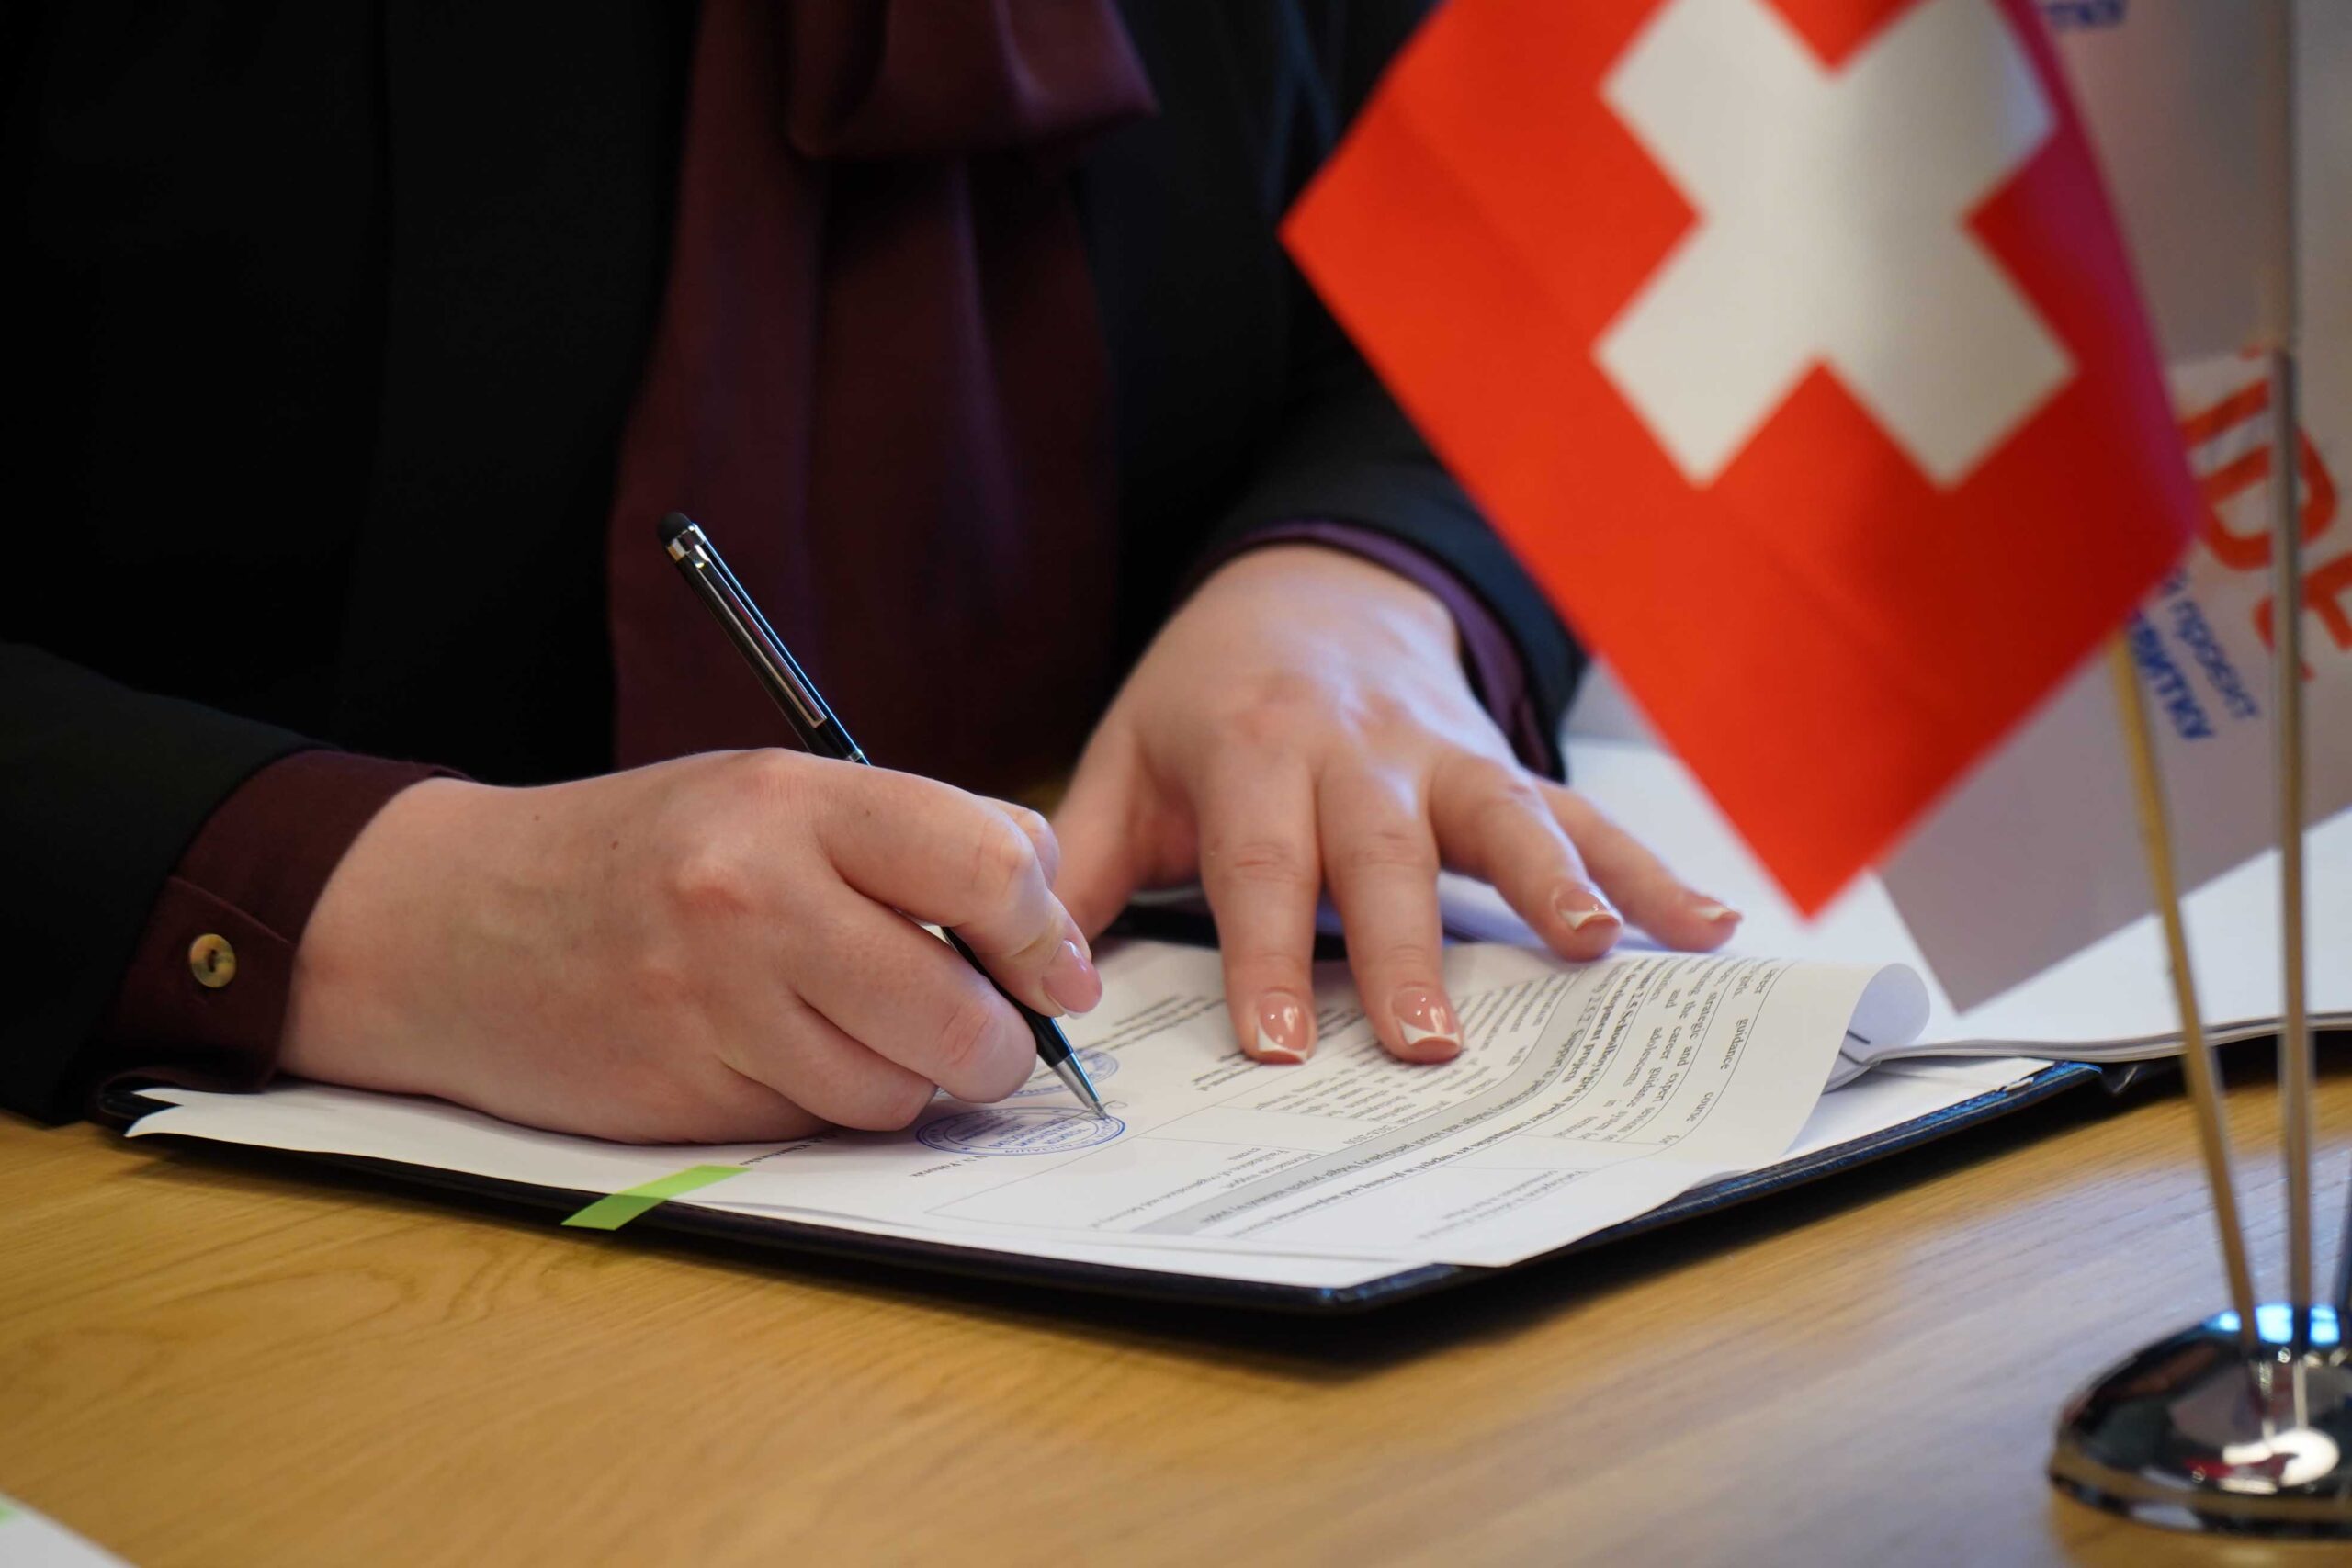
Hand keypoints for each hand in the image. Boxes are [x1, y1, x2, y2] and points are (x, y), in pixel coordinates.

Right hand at [282, 750, 1100, 1141]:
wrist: (454, 924)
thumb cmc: (641, 852)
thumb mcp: (770, 794)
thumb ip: (913, 838)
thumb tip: (1052, 924)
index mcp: (793, 801)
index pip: (989, 866)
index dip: (1047, 933)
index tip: (1057, 966)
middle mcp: (755, 898)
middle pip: (961, 1012)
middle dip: (1002, 1042)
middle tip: (992, 1034)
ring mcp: (717, 1006)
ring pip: (901, 1090)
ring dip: (913, 1081)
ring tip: (863, 1031)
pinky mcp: (689, 1096)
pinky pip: (824, 1125)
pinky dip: (835, 1106)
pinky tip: (786, 1056)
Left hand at [1052, 545, 1737, 1064]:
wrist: (1309, 587)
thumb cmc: (1208, 698)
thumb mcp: (1124, 760)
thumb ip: (1075, 864)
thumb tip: (1031, 977)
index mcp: (1253, 749)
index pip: (1260, 862)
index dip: (1267, 953)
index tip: (1277, 1043)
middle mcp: (1358, 748)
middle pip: (1384, 850)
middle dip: (1405, 946)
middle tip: (1422, 1041)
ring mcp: (1446, 751)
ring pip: (1505, 815)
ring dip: (1554, 883)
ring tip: (1597, 949)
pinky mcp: (1505, 762)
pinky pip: (1586, 813)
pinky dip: (1651, 868)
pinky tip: (1709, 926)